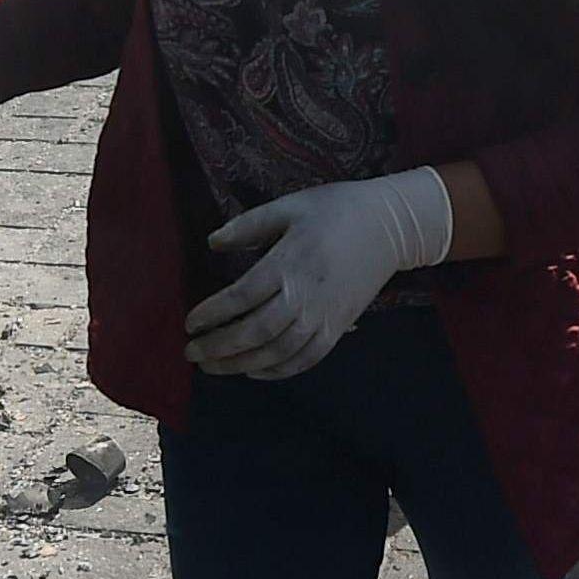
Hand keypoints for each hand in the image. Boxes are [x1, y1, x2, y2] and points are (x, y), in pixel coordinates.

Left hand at [184, 170, 454, 380]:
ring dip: (241, 364)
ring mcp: (324, 316)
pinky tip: (254, 371)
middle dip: (219, 347)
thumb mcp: (289, 206)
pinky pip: (306, 359)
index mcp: (288, 263)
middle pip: (255, 332)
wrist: (389, 226)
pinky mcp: (339, 327)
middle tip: (191, 352)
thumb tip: (212, 242)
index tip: (189, 323)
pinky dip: (278, 370)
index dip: (212, 314)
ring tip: (212, 367)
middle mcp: (305, 296)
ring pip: (277, 352)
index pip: (241, 297)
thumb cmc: (336, 209)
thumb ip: (248, 226)